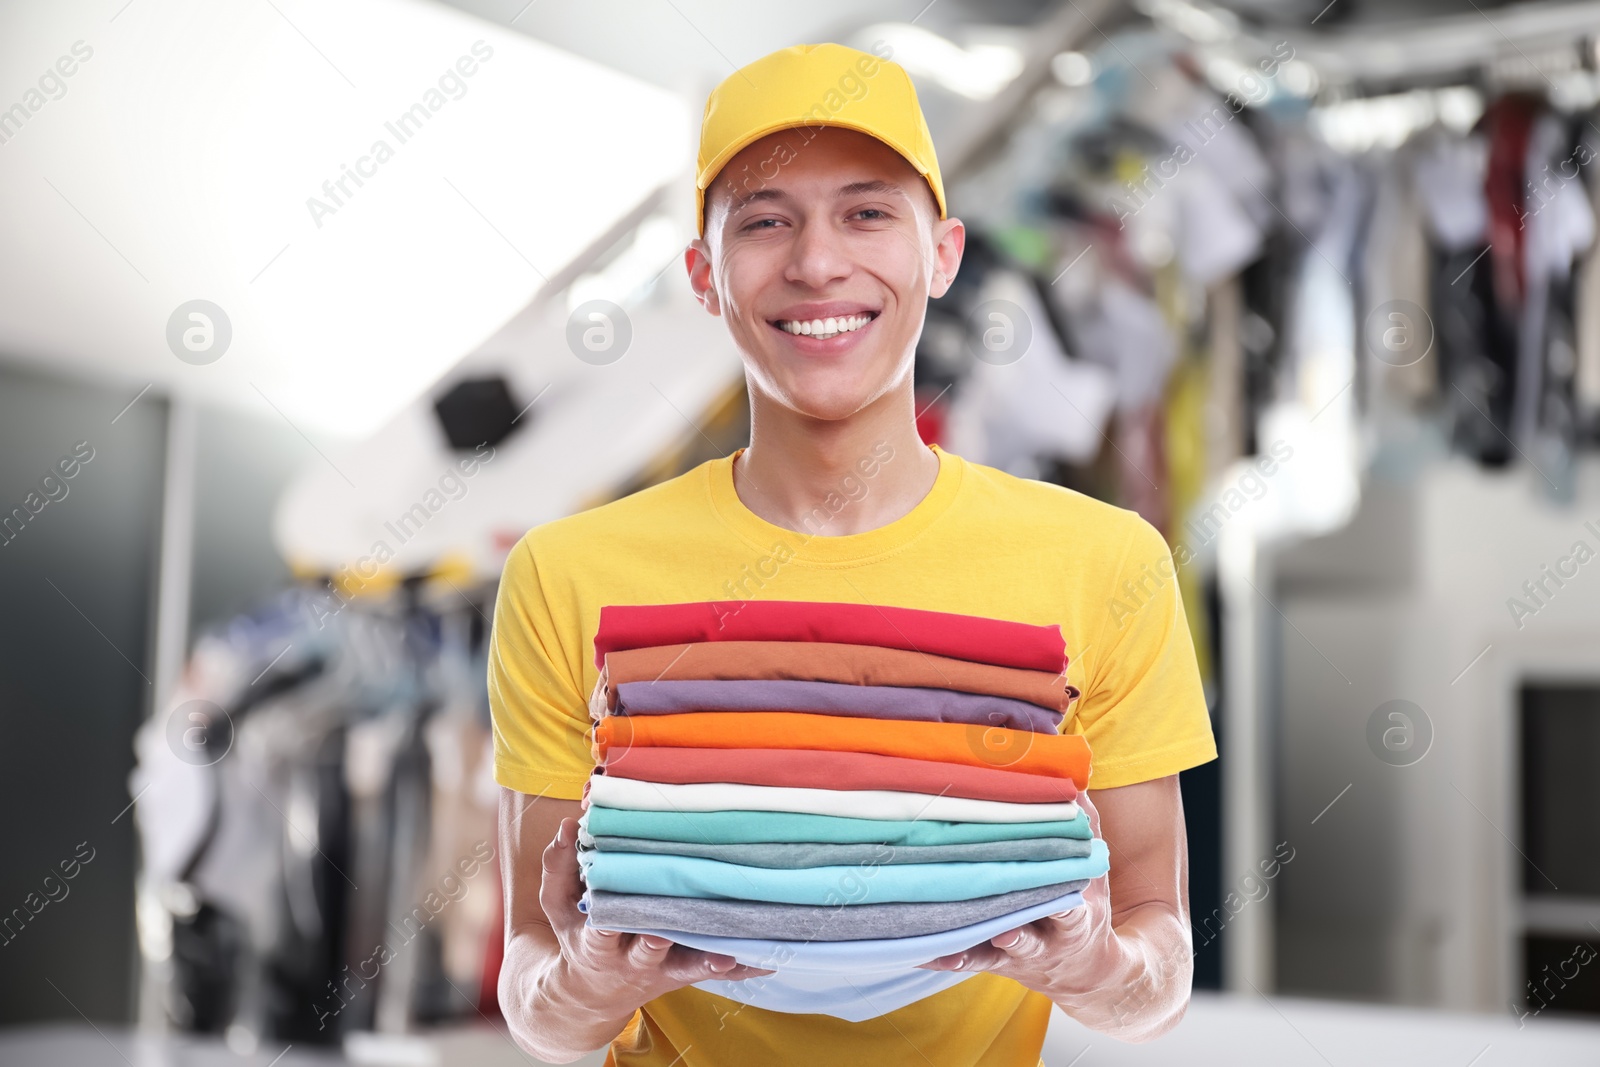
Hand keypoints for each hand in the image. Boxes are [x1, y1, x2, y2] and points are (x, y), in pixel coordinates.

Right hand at [539, 817, 774, 1014]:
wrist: (592, 994)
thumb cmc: (578, 934)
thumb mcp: (558, 905)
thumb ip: (559, 866)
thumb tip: (569, 826)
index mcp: (598, 942)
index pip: (604, 929)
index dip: (613, 920)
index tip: (623, 905)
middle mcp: (634, 959)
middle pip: (651, 947)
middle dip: (661, 938)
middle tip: (671, 925)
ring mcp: (665, 968)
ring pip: (692, 962)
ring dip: (714, 955)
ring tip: (738, 946)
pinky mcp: (688, 971)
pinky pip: (721, 971)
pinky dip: (745, 966)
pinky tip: (771, 959)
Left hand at [916, 789, 1114, 998]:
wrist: (1082, 972)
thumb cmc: (1081, 902)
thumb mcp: (1092, 872)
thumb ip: (1082, 827)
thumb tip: (1070, 777)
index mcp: (1073, 918)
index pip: (1069, 912)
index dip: (1063, 907)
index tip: (1057, 900)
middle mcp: (1043, 941)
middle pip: (1026, 937)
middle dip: (1015, 933)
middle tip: (1003, 928)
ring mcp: (1012, 954)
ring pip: (989, 952)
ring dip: (969, 947)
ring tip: (948, 941)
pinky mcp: (988, 960)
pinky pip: (962, 959)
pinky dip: (942, 956)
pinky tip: (918, 953)